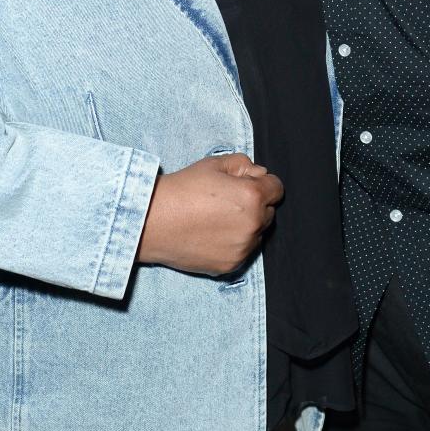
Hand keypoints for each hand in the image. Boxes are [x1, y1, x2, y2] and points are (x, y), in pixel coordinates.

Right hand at [138, 152, 282, 275]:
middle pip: (268, 213)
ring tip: (216, 219)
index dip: (262, 184)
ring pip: (257, 234)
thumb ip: (244, 165)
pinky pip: (243, 252)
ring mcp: (242, 248)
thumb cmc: (182, 189)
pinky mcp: (230, 265)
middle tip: (226, 202)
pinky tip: (211, 235)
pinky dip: (233, 244)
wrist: (153, 220)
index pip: (277, 189)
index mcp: (252, 196)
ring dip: (245, 226)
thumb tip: (260, 175)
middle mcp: (252, 225)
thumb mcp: (213, 164)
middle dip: (255, 206)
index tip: (246, 186)